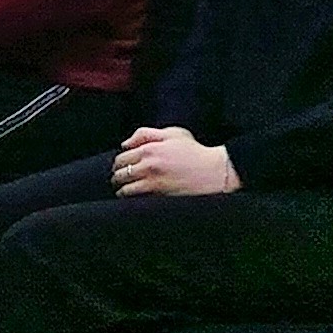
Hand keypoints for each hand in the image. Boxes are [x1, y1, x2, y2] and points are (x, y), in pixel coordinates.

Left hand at [113, 126, 239, 197]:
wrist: (215, 171)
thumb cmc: (195, 151)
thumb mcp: (173, 133)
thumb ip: (146, 134)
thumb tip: (124, 144)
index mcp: (150, 148)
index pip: (121, 158)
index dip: (118, 163)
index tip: (120, 167)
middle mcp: (149, 165)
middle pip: (120, 172)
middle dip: (117, 176)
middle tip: (118, 179)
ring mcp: (154, 181)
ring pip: (125, 188)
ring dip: (121, 189)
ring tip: (123, 190)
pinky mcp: (160, 195)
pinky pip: (136, 199)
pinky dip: (130, 199)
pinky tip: (132, 199)